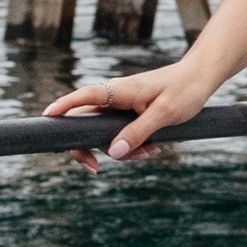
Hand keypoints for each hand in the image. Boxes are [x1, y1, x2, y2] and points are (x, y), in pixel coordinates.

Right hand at [44, 59, 215, 163]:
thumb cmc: (184, 90)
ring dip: (122, 150)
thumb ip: (137, 133)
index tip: (45, 119)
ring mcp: (122, 105)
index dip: (62, 108)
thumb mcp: (164, 114)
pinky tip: (153, 149)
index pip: (83, 97)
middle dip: (90, 148)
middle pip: (86, 123)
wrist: (202, 78)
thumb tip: (112, 153)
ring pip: (105, 133)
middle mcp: (116, 97)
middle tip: (94, 169)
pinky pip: (121, 133)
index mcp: (119, 91)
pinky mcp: (131, 112)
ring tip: (150, 153)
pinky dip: (133, 145)